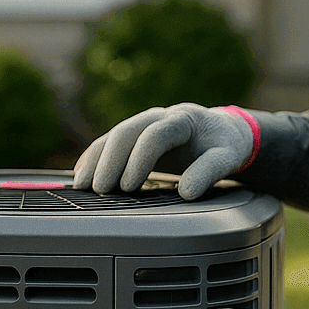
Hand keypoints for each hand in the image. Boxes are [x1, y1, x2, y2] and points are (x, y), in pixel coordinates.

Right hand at [73, 103, 254, 199]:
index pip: (154, 135)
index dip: (138, 160)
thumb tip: (187, 192)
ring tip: (83, 184)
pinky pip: (109, 142)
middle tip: (100, 188)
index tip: (129, 186)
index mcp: (182, 119)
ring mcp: (145, 123)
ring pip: (113, 135)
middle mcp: (159, 116)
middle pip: (126, 131)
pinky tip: (82, 174)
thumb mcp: (226, 157)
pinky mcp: (136, 135)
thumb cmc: (224, 145)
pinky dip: (94, 157)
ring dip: (95, 159)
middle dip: (109, 160)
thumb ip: (209, 172)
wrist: (222, 130)